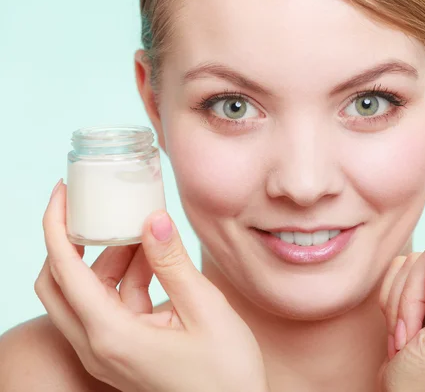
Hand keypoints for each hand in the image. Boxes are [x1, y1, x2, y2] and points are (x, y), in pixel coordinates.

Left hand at [36, 181, 268, 391]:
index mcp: (111, 336)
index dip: (56, 226)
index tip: (62, 191)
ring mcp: (109, 353)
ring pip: (86, 294)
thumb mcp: (206, 310)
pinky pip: (110, 307)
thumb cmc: (226, 374)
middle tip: (93, 208)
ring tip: (142, 230)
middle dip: (72, 241)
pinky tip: (153, 260)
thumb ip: (173, 263)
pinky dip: (126, 279)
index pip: (64, 271)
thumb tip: (152, 218)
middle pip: (58, 284)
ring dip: (107, 258)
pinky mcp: (123, 353)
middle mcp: (98, 347)